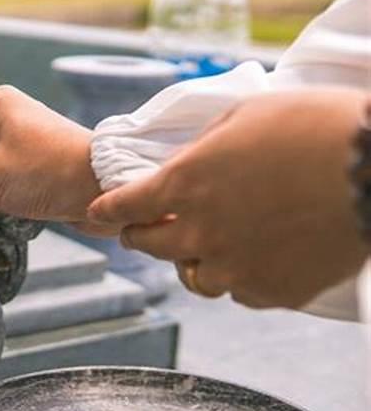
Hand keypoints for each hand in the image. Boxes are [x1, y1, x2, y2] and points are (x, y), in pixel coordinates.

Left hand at [88, 88, 368, 308]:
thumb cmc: (313, 126)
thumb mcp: (243, 117)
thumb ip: (202, 148)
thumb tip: (186, 166)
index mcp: (184, 185)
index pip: (124, 206)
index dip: (106, 210)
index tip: (96, 213)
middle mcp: (200, 233)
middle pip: (149, 248)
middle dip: (139, 237)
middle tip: (142, 232)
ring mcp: (236, 268)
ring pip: (195, 279)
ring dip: (192, 262)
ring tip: (206, 248)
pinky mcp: (273, 291)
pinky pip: (240, 293)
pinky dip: (239, 277)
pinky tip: (252, 260)